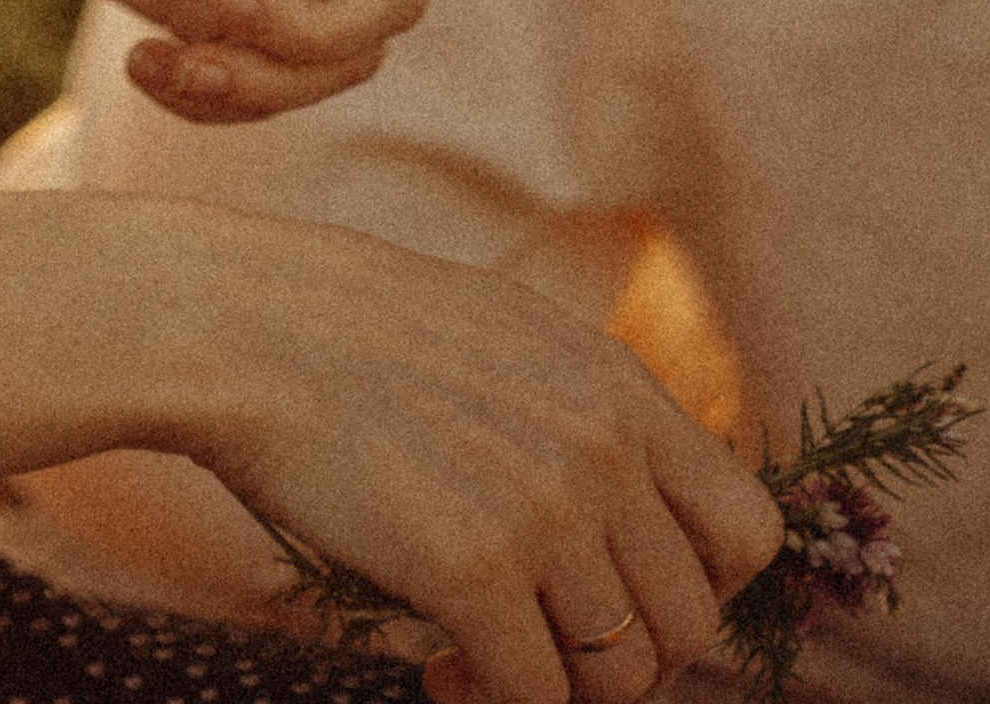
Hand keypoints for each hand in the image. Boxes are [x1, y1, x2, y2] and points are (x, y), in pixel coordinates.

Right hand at [183, 211, 785, 703]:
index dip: (699, 588)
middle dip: (623, 662)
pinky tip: (441, 673)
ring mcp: (544, 508)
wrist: (240, 325)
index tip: (625, 599)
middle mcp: (601, 444)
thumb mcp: (505, 337)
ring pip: (620, 673)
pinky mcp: (472, 569)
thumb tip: (634, 516)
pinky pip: (535, 695)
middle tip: (544, 653)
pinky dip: (492, 702)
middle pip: (688, 624)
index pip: (749, 532)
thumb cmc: (351, 334)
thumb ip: (584, 415)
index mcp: (616, 385)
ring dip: (558, 691)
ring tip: (478, 666)